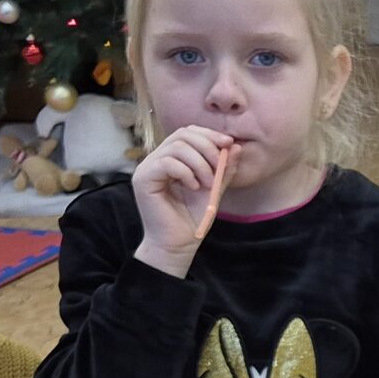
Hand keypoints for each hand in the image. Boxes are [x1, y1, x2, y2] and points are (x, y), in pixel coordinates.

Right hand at [131, 126, 234, 276]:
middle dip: (207, 147)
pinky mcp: (142, 179)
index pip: (188, 133)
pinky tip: (194, 187)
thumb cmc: (193, 219)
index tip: (229, 143)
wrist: (179, 244)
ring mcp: (147, 168)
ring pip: (176, 147)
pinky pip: (166, 162)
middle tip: (220, 167)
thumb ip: (224, 169)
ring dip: (199, 163)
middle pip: (182, 135)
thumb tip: (236, 146)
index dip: (209, 134)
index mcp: (172, 158)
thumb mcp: (215, 189)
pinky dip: (185, 172)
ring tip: (208, 183)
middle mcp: (157, 159)